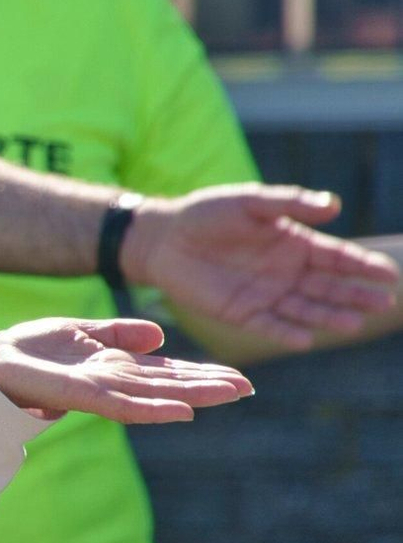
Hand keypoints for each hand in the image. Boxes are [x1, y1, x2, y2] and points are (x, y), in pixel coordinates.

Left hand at [0, 318, 252, 423]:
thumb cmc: (33, 350)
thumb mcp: (82, 332)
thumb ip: (117, 334)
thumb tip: (157, 335)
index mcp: (116, 365)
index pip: (167, 371)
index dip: (201, 373)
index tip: (238, 377)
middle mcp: (114, 381)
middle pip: (169, 384)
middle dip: (208, 385)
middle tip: (249, 388)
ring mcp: (100, 390)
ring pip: (155, 394)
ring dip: (193, 395)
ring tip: (230, 394)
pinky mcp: (81, 395)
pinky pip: (122, 404)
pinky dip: (153, 408)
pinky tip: (182, 411)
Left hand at [122, 185, 400, 349]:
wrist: (163, 238)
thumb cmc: (207, 213)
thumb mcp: (250, 202)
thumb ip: (290, 203)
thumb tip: (334, 205)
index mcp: (295, 244)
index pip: (337, 257)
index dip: (362, 266)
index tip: (390, 274)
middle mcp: (287, 273)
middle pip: (329, 287)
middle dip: (356, 295)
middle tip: (383, 302)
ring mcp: (267, 295)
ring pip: (306, 309)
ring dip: (329, 316)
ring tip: (352, 323)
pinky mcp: (242, 313)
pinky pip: (269, 326)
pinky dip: (286, 333)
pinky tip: (305, 339)